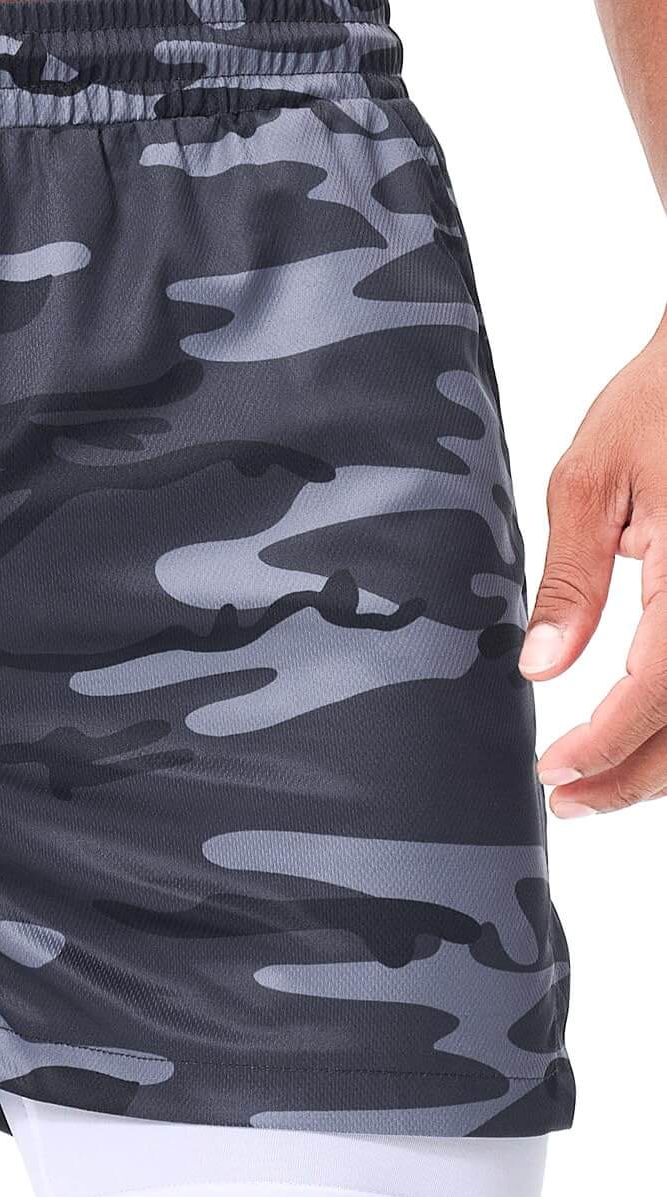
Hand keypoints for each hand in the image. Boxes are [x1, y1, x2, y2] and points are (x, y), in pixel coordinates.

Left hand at [521, 320, 666, 815]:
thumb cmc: (665, 395)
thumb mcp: (591, 477)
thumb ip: (572, 578)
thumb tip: (541, 668)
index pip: (658, 691)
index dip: (606, 746)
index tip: (553, 773)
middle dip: (638, 777)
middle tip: (569, 800)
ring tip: (600, 783)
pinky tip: (649, 735)